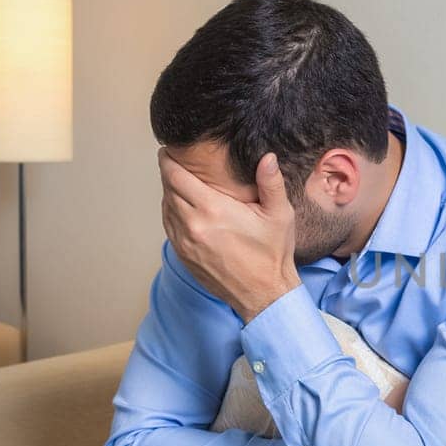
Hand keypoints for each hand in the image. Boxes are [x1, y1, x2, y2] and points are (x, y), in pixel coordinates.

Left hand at [159, 148, 301, 322]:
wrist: (263, 294)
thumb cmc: (272, 254)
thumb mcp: (279, 215)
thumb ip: (271, 183)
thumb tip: (267, 157)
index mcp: (213, 209)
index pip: (175, 176)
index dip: (168, 160)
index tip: (170, 152)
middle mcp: (192, 225)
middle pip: (167, 189)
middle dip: (170, 174)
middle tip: (177, 163)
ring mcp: (185, 242)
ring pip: (165, 208)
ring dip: (170, 194)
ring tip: (182, 185)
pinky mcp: (183, 256)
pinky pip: (169, 227)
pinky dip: (172, 213)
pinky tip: (185, 209)